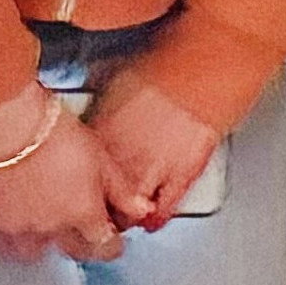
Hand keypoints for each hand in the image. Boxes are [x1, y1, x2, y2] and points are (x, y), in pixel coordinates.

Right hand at [0, 93, 122, 262]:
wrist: (7, 122)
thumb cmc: (52, 130)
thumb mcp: (100, 156)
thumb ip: (121, 191)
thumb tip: (141, 211)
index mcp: (83, 213)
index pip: (105, 246)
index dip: (112, 243)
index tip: (112, 236)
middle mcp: (52, 228)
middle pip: (74, 252)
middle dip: (84, 243)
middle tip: (82, 228)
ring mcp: (20, 228)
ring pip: (37, 252)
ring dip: (46, 242)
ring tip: (47, 221)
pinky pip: (3, 245)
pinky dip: (12, 239)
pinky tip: (18, 223)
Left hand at [85, 61, 226, 230]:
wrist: (208, 63)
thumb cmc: (169, 63)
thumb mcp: (118, 79)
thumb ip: (102, 108)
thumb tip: (92, 121)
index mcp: (101, 129)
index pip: (79, 170)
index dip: (77, 183)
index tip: (77, 189)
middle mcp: (123, 153)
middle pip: (100, 197)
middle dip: (97, 208)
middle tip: (96, 213)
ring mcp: (153, 167)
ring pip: (129, 209)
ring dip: (125, 217)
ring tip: (122, 221)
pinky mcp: (184, 174)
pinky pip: (164, 207)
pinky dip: (157, 217)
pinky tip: (152, 220)